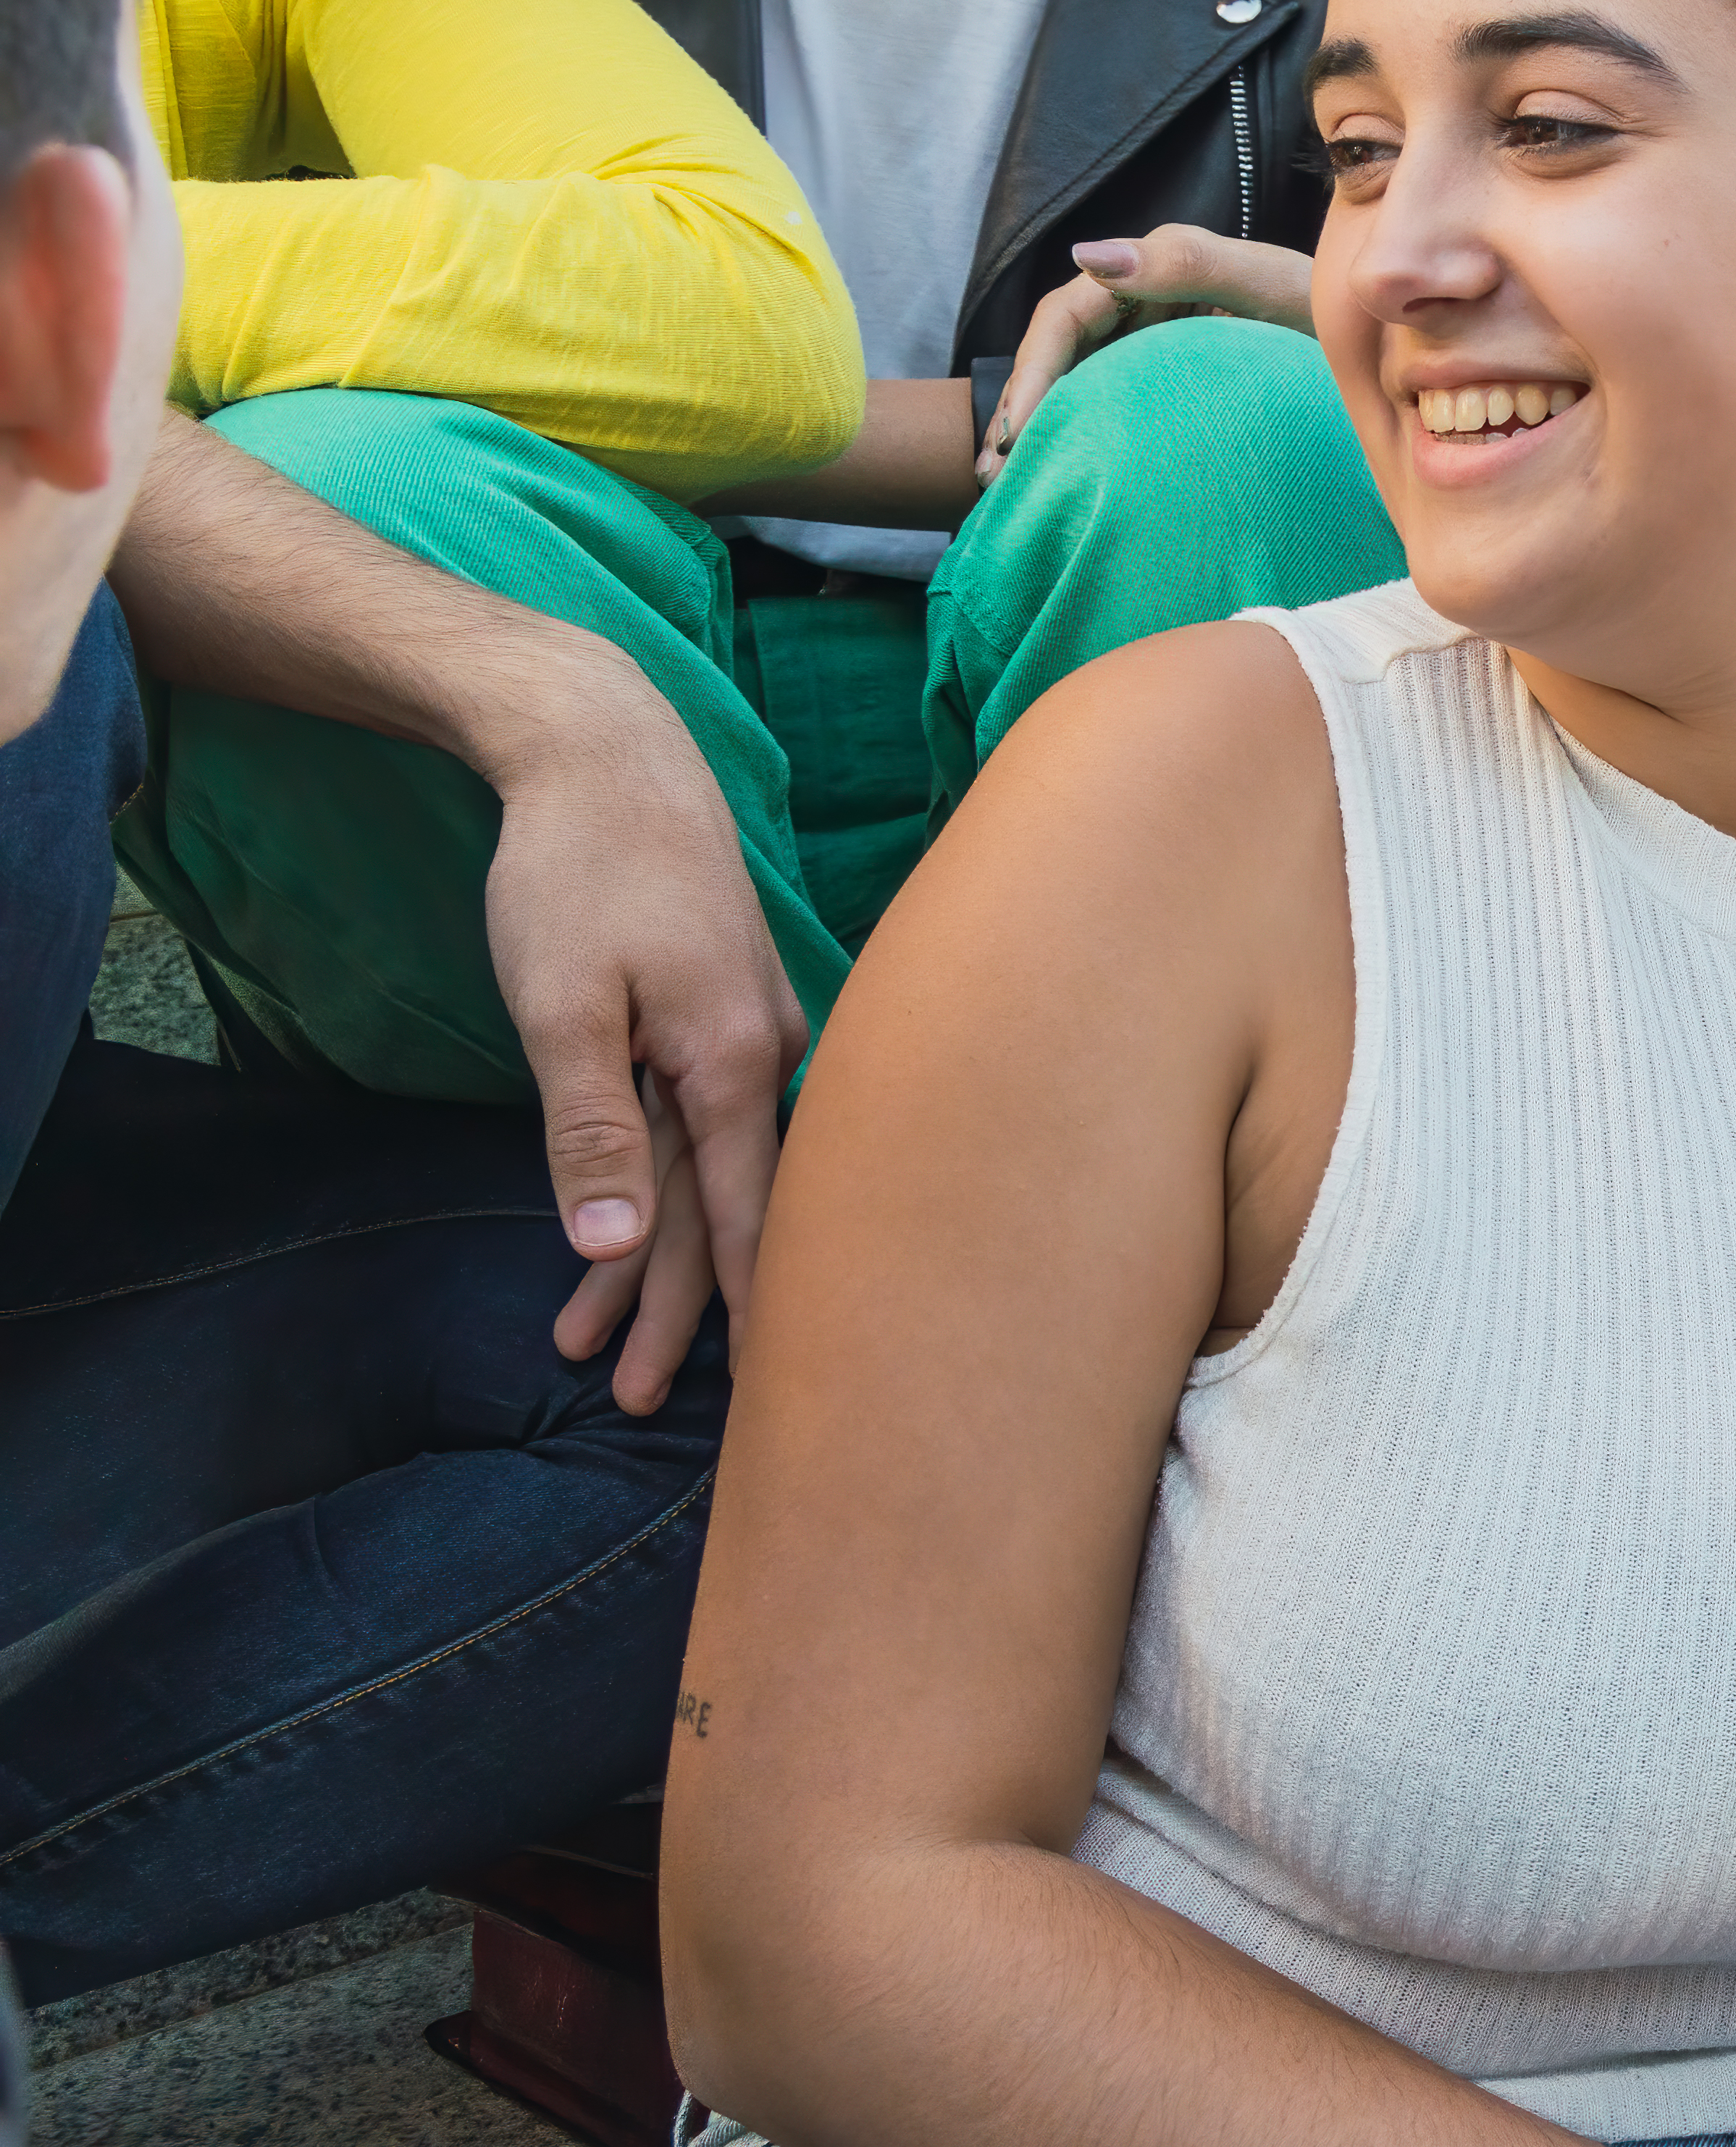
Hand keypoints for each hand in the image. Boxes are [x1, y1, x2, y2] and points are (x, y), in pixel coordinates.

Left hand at [477, 645, 805, 1415]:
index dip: (744, 1310)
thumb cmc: (578, 871)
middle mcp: (762, 1053)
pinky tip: (633, 1225)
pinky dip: (657, 1184)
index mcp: (734, 1061)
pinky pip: (694, 1123)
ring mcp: (747, 1031)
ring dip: (651, 1255)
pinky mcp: (720, 1012)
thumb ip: (591, 1131)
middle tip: (623, 1397)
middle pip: (722, 1206)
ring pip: (703, 1169)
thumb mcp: (562, 1007)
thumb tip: (617, 1245)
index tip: (755, 1398)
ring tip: (587, 1341)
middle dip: (673, 1308)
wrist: (604, 748)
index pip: (747, 1215)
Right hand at [977, 226, 1316, 482]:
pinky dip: (1079, 432)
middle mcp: (1149, 295)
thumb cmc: (1333, 312)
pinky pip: (1109, 397)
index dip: (1034, 370)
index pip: (1067, 315)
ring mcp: (1159, 334)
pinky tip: (1064, 473)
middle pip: (1060, 349)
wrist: (1380, 347)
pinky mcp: (1171, 370)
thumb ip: (1188, 264)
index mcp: (1159, 265)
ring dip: (1041, 426)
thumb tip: (1086, 256)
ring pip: (1077, 377)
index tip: (1018, 431)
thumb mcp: (1270, 287)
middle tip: (995, 474)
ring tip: (1009, 484)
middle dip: (1022, 407)